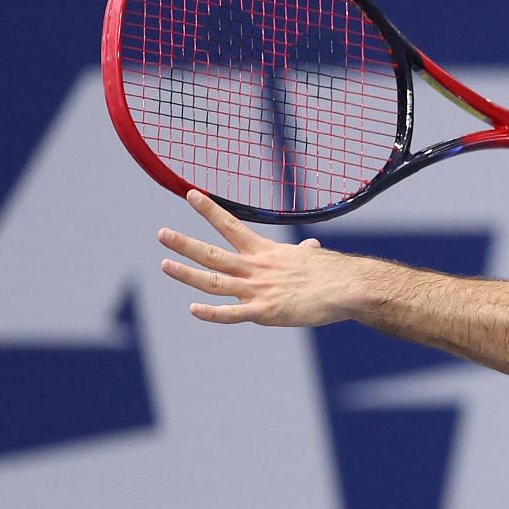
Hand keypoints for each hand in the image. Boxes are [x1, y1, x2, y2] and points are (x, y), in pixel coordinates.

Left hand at [157, 190, 366, 326]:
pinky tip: (192, 308)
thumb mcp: (312, 261)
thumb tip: (311, 250)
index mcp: (265, 253)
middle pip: (213, 254)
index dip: (210, 210)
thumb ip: (303, 257)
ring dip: (187, 273)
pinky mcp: (265, 312)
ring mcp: (258, 290)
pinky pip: (232, 314)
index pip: (231, 226)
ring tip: (165, 264)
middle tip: (161, 233)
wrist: (347, 288)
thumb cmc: (333, 275)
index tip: (190, 194)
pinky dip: (211, 312)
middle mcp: (256, 268)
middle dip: (185, 243)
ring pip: (214, 281)